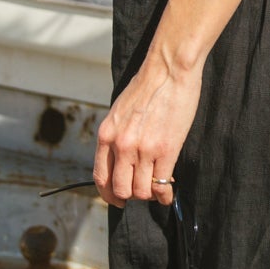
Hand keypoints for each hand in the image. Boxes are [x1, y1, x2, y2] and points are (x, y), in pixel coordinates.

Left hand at [93, 40, 203, 204]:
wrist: (168, 69)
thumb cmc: (148, 86)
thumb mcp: (120, 111)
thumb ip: (117, 136)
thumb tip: (122, 160)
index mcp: (107, 134)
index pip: (101, 177)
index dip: (109, 194)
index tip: (118, 199)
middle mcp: (121, 145)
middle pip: (120, 189)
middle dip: (131, 196)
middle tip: (142, 192)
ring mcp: (143, 149)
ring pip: (141, 191)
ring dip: (150, 195)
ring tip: (158, 189)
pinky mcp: (165, 150)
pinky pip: (161, 185)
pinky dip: (165, 195)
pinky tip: (169, 192)